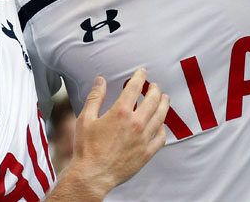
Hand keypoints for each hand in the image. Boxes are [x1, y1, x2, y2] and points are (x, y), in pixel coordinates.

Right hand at [62, 68, 168, 198]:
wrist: (92, 176)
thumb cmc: (86, 148)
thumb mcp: (85, 119)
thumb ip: (94, 98)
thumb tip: (99, 81)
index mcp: (120, 112)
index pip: (135, 87)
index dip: (140, 76)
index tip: (142, 72)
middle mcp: (136, 123)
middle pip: (153, 100)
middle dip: (155, 89)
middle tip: (154, 86)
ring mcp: (143, 138)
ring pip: (161, 116)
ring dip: (164, 104)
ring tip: (164, 99)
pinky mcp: (146, 152)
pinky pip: (161, 137)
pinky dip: (163, 128)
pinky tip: (161, 124)